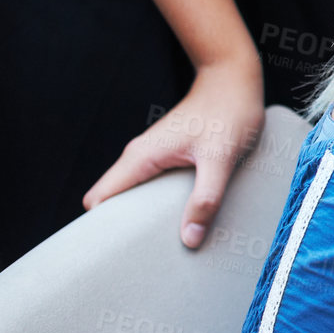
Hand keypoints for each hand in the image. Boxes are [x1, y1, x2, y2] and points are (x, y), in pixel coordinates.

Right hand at [83, 59, 264, 247]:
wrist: (235, 76)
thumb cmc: (229, 111)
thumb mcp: (221, 158)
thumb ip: (206, 197)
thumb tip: (189, 239)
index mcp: (141, 157)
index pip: (98, 200)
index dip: (99, 229)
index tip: (113, 254)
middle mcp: (140, 156)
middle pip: (113, 203)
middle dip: (122, 229)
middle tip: (143, 256)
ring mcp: (153, 155)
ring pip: (133, 195)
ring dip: (144, 217)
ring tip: (164, 243)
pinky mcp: (169, 155)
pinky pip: (152, 186)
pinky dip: (159, 204)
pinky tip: (181, 218)